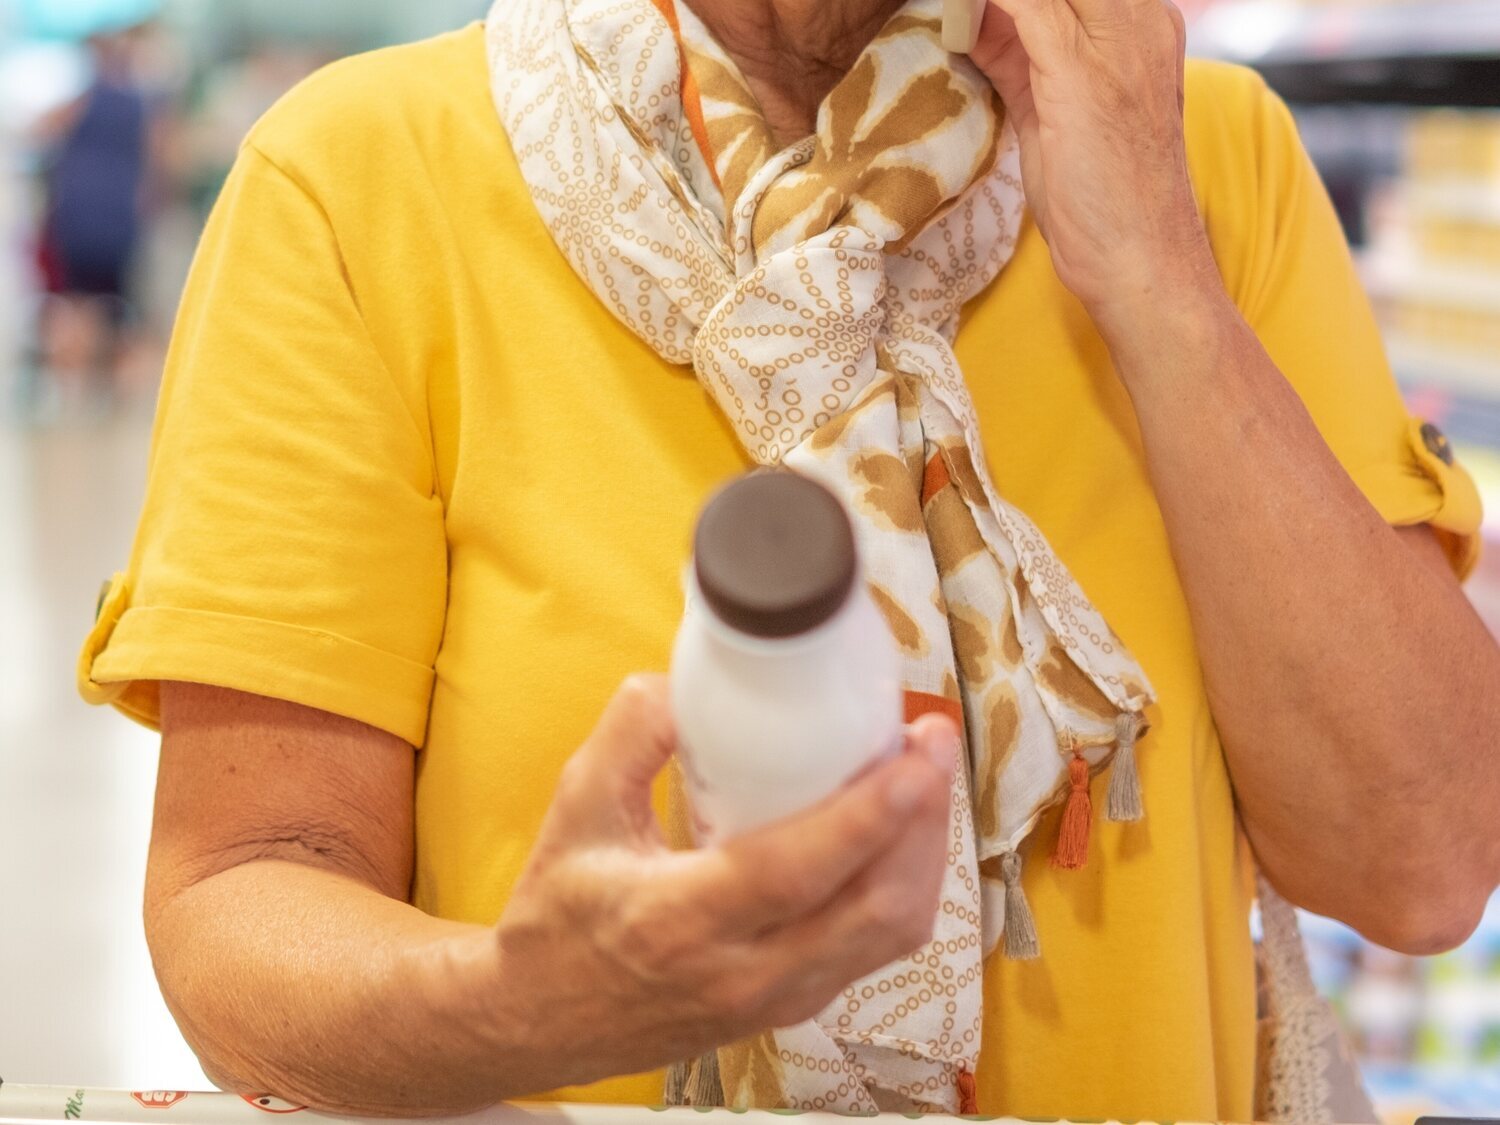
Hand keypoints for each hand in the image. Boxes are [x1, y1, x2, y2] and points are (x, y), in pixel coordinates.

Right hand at [483, 675, 957, 1088]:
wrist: (539, 1018)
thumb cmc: (558, 912)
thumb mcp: (576, 806)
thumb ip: (629, 733)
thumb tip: (688, 681)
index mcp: (679, 920)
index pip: (796, 873)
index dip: (869, 815)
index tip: (916, 756)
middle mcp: (742, 973)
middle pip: (874, 912)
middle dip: (923, 825)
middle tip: (933, 748)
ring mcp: (776, 1000)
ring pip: (888, 936)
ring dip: (921, 856)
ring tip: (924, 780)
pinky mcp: (793, 1006)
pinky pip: (873, 949)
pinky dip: (899, 887)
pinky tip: (895, 833)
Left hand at [970, 0, 1221, 338]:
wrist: (1141, 263)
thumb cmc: (1101, 202)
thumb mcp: (1053, 112)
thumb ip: (1018, 57)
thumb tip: (972, 17)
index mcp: (1143, 22)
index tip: (966, 8)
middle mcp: (1141, 17)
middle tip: (957, 12)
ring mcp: (1118, 41)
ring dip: (985, 1)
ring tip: (951, 12)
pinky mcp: (1082, 73)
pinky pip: (1025, 6)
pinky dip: (981, 7)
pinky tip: (954, 15)